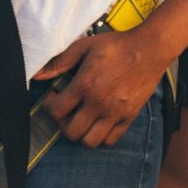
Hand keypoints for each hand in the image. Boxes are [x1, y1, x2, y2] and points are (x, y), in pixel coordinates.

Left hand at [39, 26, 169, 146]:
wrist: (149, 49)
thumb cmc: (116, 46)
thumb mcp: (84, 46)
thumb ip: (60, 61)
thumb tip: (38, 74)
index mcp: (86, 84)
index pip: (57, 111)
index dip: (49, 106)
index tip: (53, 97)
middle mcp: (99, 103)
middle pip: (71, 132)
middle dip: (62, 123)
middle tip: (65, 110)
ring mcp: (115, 113)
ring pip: (90, 142)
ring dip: (81, 133)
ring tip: (81, 119)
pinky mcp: (129, 117)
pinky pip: (111, 140)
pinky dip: (101, 136)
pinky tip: (98, 122)